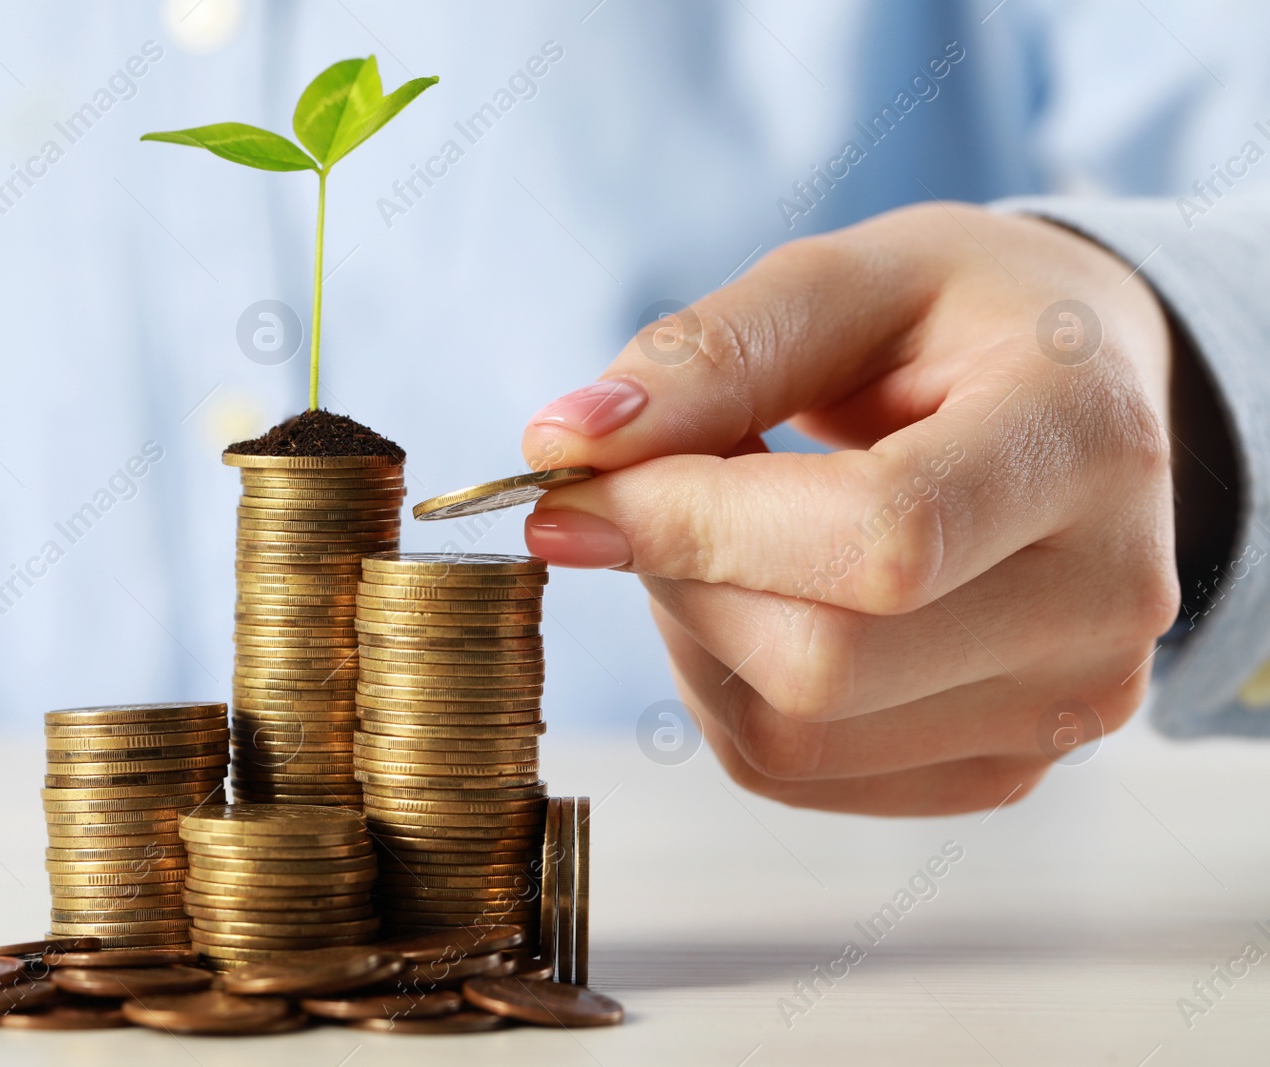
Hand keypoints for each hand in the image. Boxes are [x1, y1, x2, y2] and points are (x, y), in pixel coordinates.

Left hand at [521, 203, 1180, 815]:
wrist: (1078, 398)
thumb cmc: (963, 322)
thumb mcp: (847, 283)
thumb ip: (709, 354)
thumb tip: (561, 444)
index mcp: (1083, 438)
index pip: (882, 537)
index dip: (694, 525)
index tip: (568, 495)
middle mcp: (1107, 596)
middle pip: (823, 664)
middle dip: (685, 578)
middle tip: (661, 496)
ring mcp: (1068, 702)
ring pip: (793, 736)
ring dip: (699, 635)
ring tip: (734, 535)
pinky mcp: (1011, 764)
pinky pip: (800, 774)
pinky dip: (734, 689)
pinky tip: (769, 599)